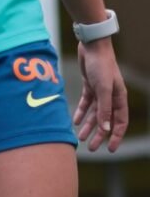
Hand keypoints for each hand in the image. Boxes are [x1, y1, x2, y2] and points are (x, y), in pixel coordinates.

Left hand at [74, 38, 127, 153]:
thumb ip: (104, 108)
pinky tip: (75, 121)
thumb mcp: (103, 88)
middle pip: (105, 121)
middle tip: (90, 148)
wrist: (92, 46)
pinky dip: (81, 112)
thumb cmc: (101, 66)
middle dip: (98, 135)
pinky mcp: (90, 85)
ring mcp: (100, 91)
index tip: (110, 150)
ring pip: (95, 114)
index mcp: (119, 99)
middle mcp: (111, 97)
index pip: (120, 123)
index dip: (115, 137)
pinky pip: (86, 103)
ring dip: (88, 125)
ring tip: (80, 137)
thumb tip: (106, 128)